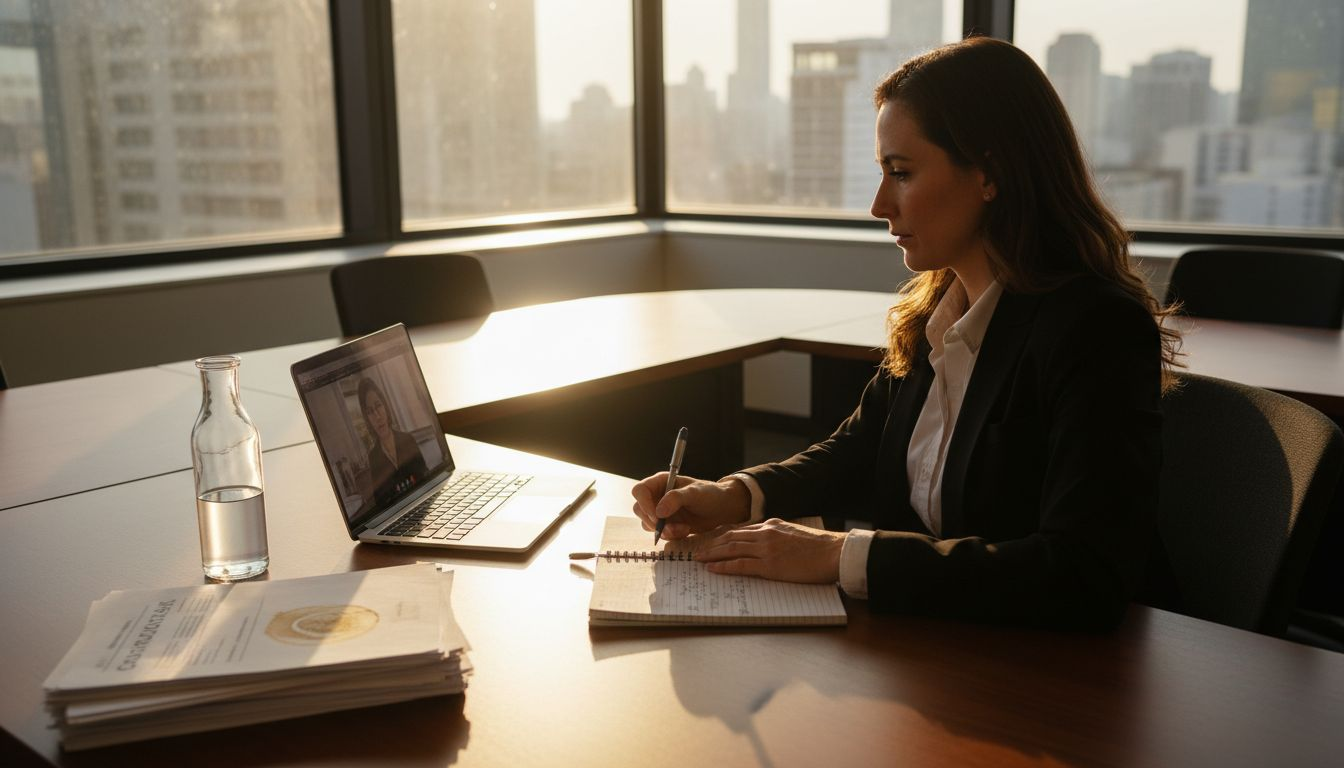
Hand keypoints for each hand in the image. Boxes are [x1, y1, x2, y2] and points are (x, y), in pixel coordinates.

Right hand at [630, 473, 750, 539]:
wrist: (722, 510)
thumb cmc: (710, 495)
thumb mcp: (695, 493)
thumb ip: (676, 498)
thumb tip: (659, 511)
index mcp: (661, 482)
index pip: (640, 491)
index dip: (644, 504)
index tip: (657, 517)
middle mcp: (657, 496)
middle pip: (640, 509)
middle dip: (654, 522)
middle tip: (671, 527)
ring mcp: (660, 511)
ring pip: (648, 524)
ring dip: (664, 530)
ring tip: (684, 529)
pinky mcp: (666, 524)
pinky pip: (659, 533)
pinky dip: (671, 535)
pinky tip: (686, 530)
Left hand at [694, 519, 845, 583]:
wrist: (834, 552)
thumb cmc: (819, 547)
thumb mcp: (794, 534)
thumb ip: (777, 536)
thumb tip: (766, 544)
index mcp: (772, 525)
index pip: (740, 529)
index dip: (722, 535)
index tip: (710, 539)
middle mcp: (766, 533)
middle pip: (731, 537)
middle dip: (712, 543)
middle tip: (697, 549)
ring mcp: (766, 548)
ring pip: (731, 549)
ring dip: (712, 554)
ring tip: (698, 558)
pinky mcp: (770, 565)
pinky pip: (741, 565)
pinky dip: (724, 566)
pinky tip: (712, 568)